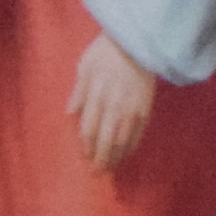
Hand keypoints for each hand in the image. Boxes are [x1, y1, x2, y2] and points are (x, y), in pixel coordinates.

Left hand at [71, 34, 157, 169]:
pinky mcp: (146, 108)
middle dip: (100, 159)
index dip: (86, 147)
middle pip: (105, 140)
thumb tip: (70, 113)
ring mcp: (132, 108)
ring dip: (115, 157)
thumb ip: (78, 92)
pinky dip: (131, 146)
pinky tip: (126, 153)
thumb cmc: (106, 51)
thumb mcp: (84, 66)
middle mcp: (114, 106)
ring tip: (110, 168)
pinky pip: (138, 132)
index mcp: (97, 95)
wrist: (137, 42)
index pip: (88, 129)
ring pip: (123, 140)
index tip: (84, 158)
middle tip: (96, 173)